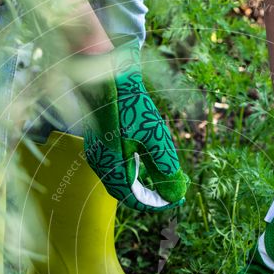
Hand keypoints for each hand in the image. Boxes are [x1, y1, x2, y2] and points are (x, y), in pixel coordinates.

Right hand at [83, 39, 187, 210]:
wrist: (108, 69)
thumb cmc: (130, 101)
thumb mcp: (153, 133)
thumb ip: (163, 165)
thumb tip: (175, 192)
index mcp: (109, 165)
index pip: (133, 198)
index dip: (156, 203)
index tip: (177, 200)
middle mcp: (99, 162)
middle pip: (126, 191)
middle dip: (152, 194)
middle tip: (177, 192)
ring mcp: (96, 153)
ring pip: (121, 180)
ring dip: (144, 183)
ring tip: (168, 178)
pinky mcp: (99, 142)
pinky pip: (117, 167)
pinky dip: (134, 171)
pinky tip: (148, 163)